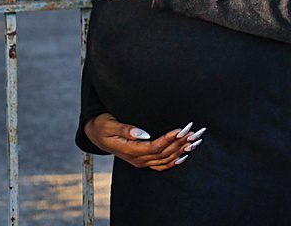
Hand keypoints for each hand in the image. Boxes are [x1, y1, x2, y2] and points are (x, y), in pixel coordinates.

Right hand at [83, 113, 205, 169]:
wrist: (95, 134)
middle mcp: (136, 159)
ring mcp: (140, 161)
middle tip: (196, 132)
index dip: (170, 139)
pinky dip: (173, 161)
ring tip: (196, 141)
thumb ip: (126, 129)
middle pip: (163, 154)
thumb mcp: (109, 125)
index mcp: (129, 150)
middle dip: (181, 143)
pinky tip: (185, 156)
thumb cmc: (102, 126)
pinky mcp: (142, 160)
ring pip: (164, 160)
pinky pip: (160, 165)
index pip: (155, 146)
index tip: (183, 129)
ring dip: (181, 151)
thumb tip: (143, 133)